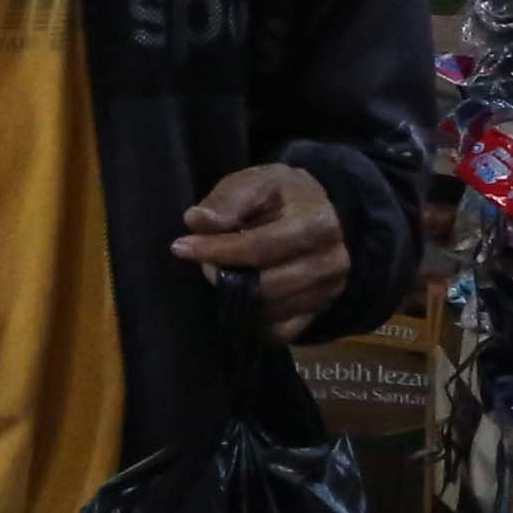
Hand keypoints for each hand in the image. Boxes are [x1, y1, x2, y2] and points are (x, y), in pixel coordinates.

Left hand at [176, 162, 351, 334]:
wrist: (321, 214)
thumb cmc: (281, 196)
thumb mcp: (256, 182)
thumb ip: (228, 199)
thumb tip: (197, 221)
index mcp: (317, 224)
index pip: (260, 247)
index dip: (217, 249)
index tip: (180, 246)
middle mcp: (332, 261)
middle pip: (265, 285)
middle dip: (224, 274)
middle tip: (204, 261)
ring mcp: (329, 290)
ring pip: (270, 310)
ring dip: (237, 296)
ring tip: (225, 273)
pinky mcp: (321, 310)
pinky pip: (281, 331)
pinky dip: (255, 320)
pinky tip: (241, 298)